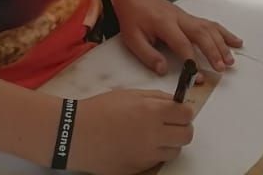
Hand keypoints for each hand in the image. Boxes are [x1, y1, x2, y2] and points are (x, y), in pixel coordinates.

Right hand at [71, 89, 196, 174]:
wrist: (76, 134)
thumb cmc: (100, 109)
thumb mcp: (130, 94)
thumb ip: (157, 98)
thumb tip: (176, 103)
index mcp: (153, 112)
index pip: (187, 114)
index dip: (184, 112)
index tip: (178, 112)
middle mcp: (154, 135)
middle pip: (187, 135)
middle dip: (182, 128)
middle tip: (170, 124)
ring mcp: (146, 156)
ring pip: (174, 152)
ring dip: (169, 144)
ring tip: (152, 136)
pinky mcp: (138, 170)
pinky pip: (156, 163)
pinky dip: (153, 155)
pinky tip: (139, 146)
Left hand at [113, 0, 239, 76]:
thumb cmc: (133, 15)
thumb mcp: (132, 38)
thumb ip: (148, 55)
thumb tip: (163, 70)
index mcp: (165, 24)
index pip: (182, 44)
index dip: (191, 61)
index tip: (197, 76)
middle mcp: (180, 19)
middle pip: (202, 34)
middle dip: (214, 52)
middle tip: (222, 68)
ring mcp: (187, 17)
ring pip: (210, 28)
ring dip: (222, 44)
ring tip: (231, 60)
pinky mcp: (191, 18)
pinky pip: (211, 24)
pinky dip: (224, 33)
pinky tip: (235, 41)